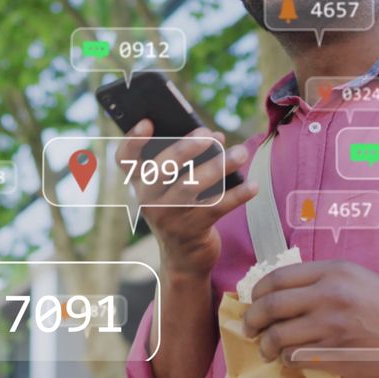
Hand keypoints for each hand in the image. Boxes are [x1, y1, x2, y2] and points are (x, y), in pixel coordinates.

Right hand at [115, 119, 256, 279]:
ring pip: (192, 186)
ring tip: (241, 153)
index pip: (125, 159)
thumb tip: (215, 136)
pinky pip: (216, 207)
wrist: (184, 258)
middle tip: (211, 135)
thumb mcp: (172, 188)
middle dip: (187, 148)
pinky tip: (253, 185)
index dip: (133, 140)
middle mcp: (148, 199)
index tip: (147, 122)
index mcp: (140, 182)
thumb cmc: (181, 208)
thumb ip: (185, 161)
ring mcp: (169, 216)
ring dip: (219, 166)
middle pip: (162, 169)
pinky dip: (237, 195)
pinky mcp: (192, 230)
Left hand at [243, 260, 378, 377]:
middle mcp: (329, 295)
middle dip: (252, 319)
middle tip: (249, 327)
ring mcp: (331, 327)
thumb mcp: (355, 276)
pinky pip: (295, 357)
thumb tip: (279, 290)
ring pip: (279, 336)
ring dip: (266, 344)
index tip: (253, 300)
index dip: (258, 291)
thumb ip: (319, 278)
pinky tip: (289, 358)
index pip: (278, 277)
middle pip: (271, 306)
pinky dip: (286, 359)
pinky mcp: (336, 355)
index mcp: (333, 271)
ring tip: (266, 348)